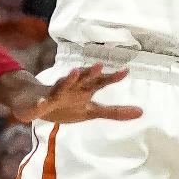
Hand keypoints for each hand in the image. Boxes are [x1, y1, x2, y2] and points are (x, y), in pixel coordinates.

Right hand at [10, 65, 141, 125]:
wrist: (36, 102)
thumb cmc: (67, 104)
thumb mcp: (91, 111)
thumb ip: (115, 112)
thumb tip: (142, 113)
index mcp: (85, 91)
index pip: (101, 83)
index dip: (113, 78)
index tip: (126, 71)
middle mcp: (73, 88)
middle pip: (82, 80)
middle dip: (91, 73)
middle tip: (100, 66)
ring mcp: (57, 93)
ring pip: (63, 84)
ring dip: (69, 79)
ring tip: (75, 72)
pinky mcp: (42, 102)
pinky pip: (42, 102)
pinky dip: (42, 102)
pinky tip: (41, 103)